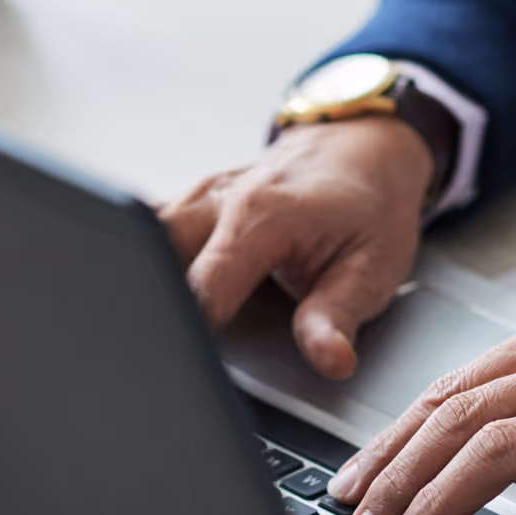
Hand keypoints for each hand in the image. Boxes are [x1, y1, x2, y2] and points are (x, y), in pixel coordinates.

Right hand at [161, 117, 433, 377]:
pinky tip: (158, 291)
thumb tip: (330, 360)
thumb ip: (338, 318)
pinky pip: (153, 232)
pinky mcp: (190, 203)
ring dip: (144, 275)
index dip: (190, 331)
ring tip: (156, 321)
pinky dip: (151, 261)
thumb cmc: (368, 208)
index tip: (185, 364)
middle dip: (148, 298)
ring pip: (145, 237)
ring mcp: (198, 197)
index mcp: (261, 216)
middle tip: (160, 345)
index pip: (202, 287)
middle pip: (152, 251)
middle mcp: (218, 200)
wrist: (362, 150)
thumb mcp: (371, 269)